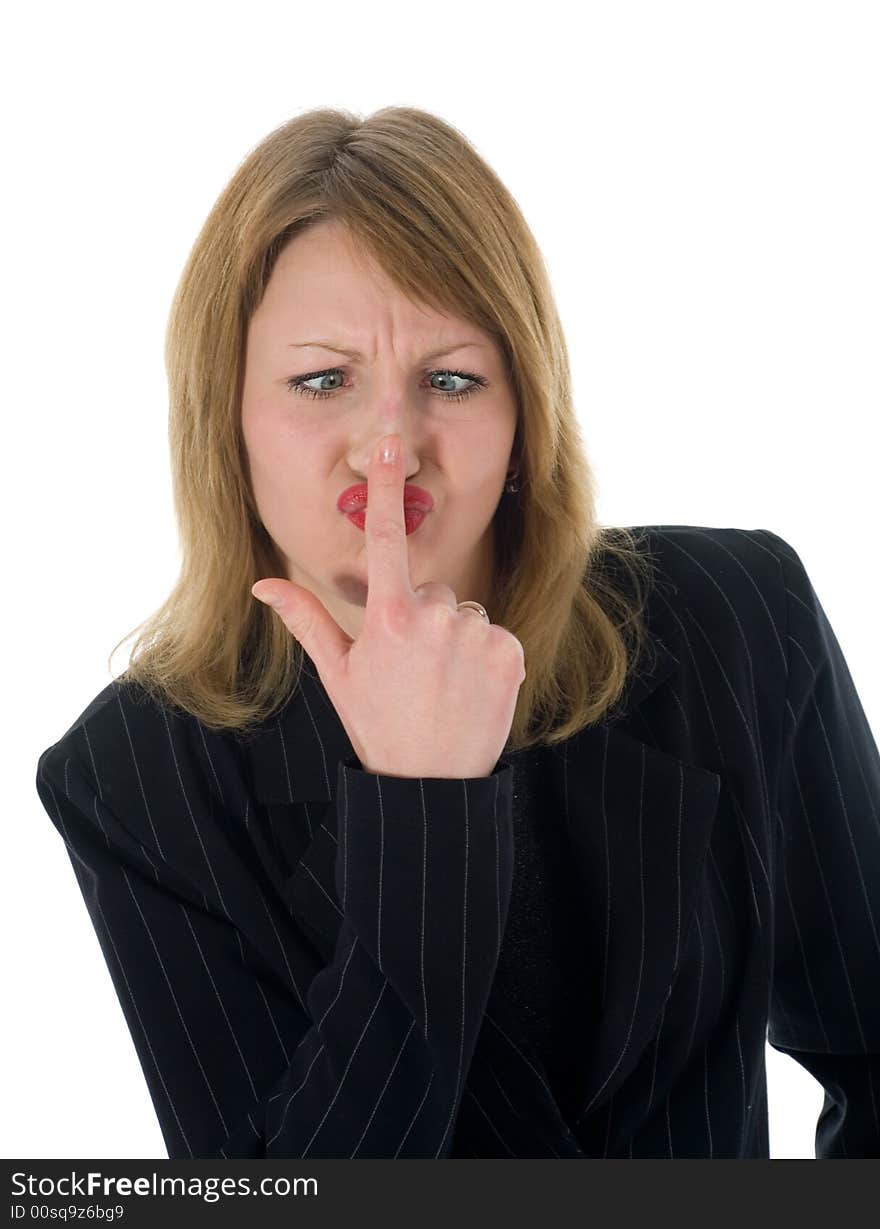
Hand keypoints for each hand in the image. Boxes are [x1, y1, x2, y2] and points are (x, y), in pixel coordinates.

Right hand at [251, 434, 525, 778]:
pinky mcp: (511, 651)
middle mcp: (434, 616)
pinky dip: (484, 655)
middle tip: (412, 670)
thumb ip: (305, 619)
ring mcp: (476, 632)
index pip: (383, 538)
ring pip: (462, 612)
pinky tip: (468, 689)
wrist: (433, 785)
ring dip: (454, 639)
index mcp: (387, 617)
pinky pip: (493, 633)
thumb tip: (261, 585)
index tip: (392, 443)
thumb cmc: (378, 725)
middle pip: (429, 589)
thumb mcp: (336, 673)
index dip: (385, 486)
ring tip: (441, 683)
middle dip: (421, 618)